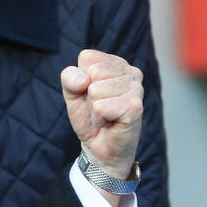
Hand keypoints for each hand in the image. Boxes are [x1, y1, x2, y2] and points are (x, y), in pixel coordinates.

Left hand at [61, 50, 143, 182]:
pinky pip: (101, 107)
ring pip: (95, 91)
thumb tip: (84, 80)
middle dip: (88, 96)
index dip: (80, 81)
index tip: (90, 95)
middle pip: (92, 74)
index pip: (87, 58)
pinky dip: (99, 119)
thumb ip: (70, 79)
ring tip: (105, 116)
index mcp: (115, 63)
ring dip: (94, 110)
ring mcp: (136, 87)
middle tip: (99, 109)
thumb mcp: (72, 95)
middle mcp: (130, 71)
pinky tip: (110, 122)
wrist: (99, 149)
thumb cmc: (89, 118)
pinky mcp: (135, 106)